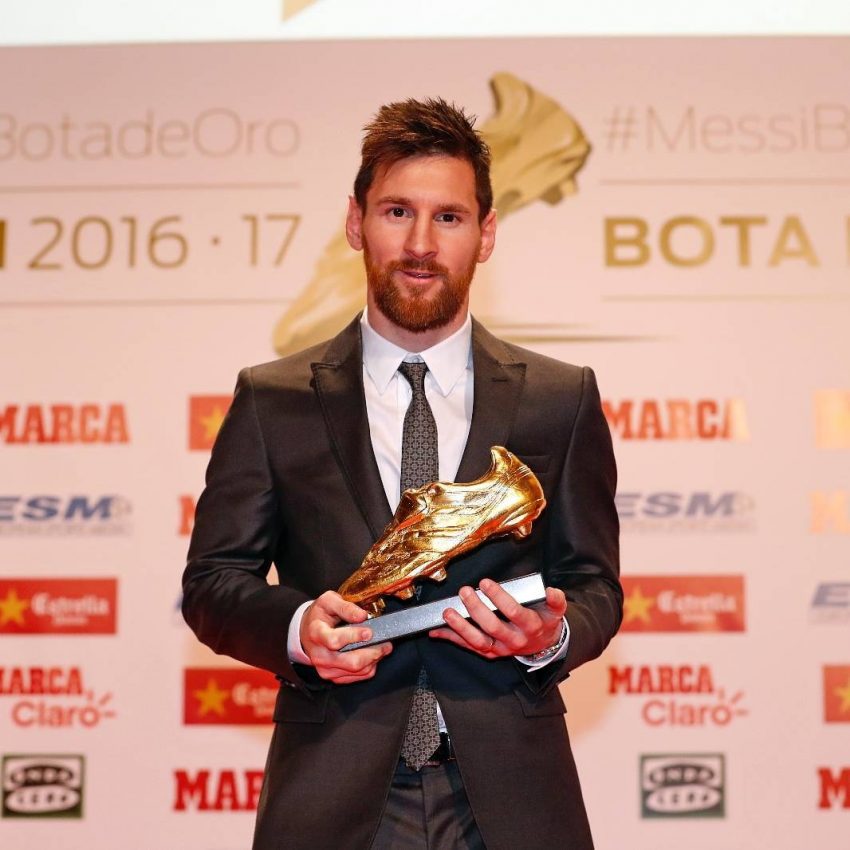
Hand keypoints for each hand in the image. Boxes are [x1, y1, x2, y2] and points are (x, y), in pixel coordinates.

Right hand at [300, 591, 391, 683]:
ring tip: (383, 647)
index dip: (354, 637)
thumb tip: (363, 616)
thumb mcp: (328, 601)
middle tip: (386, 643)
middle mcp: (320, 655)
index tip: (369, 632)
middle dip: (372, 652)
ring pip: (357, 670)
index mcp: (316, 633)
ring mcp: (326, 669)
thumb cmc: (320, 615)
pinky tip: (373, 655)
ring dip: (374, 659)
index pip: (334, 640)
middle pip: (350, 662)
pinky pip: (357, 677)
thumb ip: (345, 607)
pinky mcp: (333, 677)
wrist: (307, 632)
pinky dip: (369, 667)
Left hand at [429, 579, 566, 659]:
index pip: (513, 612)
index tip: (486, 583)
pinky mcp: (490, 653)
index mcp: (531, 626)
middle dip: (476, 609)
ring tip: (447, 613)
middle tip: (464, 591)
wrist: (545, 645)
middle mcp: (515, 640)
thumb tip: (551, 590)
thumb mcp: (556, 610)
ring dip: (460, 628)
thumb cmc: (544, 621)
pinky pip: (469, 647)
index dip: (499, 598)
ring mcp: (501, 649)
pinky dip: (451, 639)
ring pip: (479, 642)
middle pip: (493, 627)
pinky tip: (436, 631)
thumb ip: (555, 600)